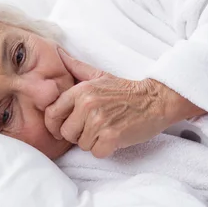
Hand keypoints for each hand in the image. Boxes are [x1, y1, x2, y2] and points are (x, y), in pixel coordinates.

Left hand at [45, 51, 204, 157]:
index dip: (56, 123)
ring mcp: (99, 121)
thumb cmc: (125, 90)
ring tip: (106, 129)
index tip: (66, 126)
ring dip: (93, 141)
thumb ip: (77, 67)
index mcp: (81, 91)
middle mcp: (88, 105)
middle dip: (77, 134)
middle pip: (66, 133)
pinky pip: (96, 153)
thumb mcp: (100, 75)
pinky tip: (114, 137)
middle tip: (93, 126)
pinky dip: (105, 149)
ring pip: (81, 145)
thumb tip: (58, 53)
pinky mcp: (112, 137)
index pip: (52, 113)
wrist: (155, 100)